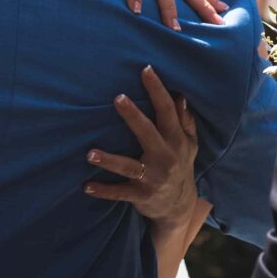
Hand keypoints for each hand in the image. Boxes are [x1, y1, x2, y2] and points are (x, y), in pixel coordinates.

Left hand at [83, 65, 198, 228]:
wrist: (179, 207)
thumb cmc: (180, 164)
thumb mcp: (189, 144)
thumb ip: (185, 120)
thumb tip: (180, 96)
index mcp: (176, 140)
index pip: (167, 111)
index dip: (157, 90)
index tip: (145, 69)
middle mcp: (166, 157)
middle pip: (148, 133)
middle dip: (133, 116)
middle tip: (118, 98)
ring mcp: (152, 179)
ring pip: (129, 167)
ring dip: (109, 160)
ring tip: (90, 154)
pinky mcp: (140, 196)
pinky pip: (120, 193)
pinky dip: (104, 190)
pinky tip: (86, 186)